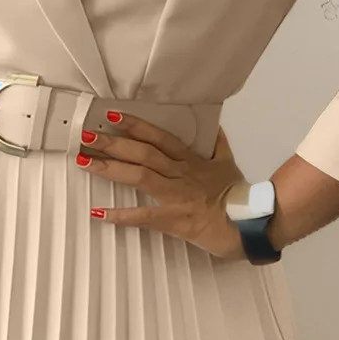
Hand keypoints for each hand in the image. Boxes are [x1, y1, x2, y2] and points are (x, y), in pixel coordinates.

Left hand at [83, 118, 249, 260]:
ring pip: (140, 176)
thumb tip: (215, 127)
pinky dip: (121, 215)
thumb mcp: (229, 164)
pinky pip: (144, 216)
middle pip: (143, 153)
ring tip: (85, 161)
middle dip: (113, 143)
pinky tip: (99, 213)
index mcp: (191, 160)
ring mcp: (177, 196)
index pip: (160, 137)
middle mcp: (181, 173)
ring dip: (110, 168)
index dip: (136, 125)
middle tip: (86, 135)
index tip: (113, 116)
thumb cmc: (239, 197)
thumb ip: (218, 146)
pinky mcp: (176, 220)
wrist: (253, 223)